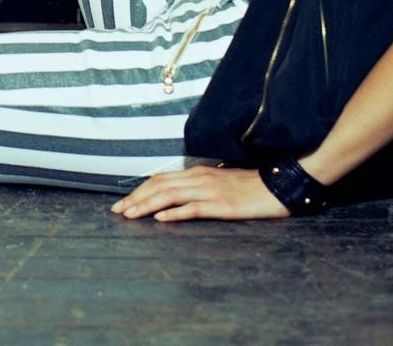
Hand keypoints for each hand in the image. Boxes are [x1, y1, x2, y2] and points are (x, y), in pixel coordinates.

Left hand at [110, 165, 289, 221]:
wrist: (276, 186)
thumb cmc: (248, 188)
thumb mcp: (219, 184)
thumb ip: (197, 188)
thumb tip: (174, 198)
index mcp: (197, 173)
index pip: (161, 178)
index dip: (139, 189)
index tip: (121, 202)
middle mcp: (200, 178)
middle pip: (160, 185)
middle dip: (135, 198)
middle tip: (116, 211)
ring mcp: (210, 191)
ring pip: (171, 195)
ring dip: (147, 205)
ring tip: (130, 215)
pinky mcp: (221, 205)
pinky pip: (193, 208)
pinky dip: (174, 213)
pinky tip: (161, 219)